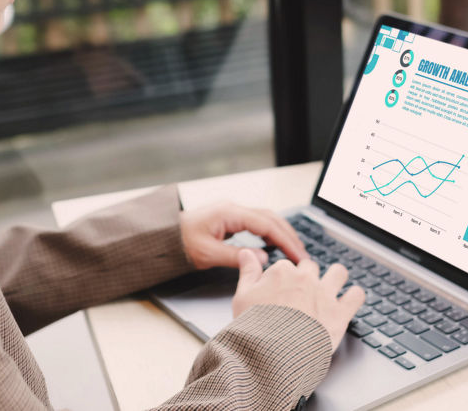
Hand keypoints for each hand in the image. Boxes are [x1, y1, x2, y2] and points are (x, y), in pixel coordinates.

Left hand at [179, 202, 308, 269]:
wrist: (164, 235)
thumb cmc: (181, 242)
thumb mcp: (208, 254)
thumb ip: (236, 257)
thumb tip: (263, 259)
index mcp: (230, 213)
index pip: (267, 224)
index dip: (286, 240)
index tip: (298, 256)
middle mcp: (234, 208)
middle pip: (270, 218)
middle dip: (289, 236)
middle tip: (303, 255)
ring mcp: (232, 212)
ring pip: (265, 218)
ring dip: (281, 233)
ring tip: (294, 251)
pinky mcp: (230, 218)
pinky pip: (257, 222)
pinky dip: (270, 232)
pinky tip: (275, 244)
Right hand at [232, 249, 364, 350]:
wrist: (272, 356)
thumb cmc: (255, 328)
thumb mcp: (242, 296)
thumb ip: (248, 271)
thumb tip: (247, 252)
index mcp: (282, 272)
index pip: (286, 266)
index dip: (283, 279)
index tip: (281, 290)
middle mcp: (305, 279)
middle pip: (311, 268)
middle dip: (308, 277)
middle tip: (303, 293)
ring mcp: (324, 294)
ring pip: (338, 273)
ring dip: (336, 278)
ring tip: (333, 286)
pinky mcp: (339, 313)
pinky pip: (356, 296)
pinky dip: (355, 296)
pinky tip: (351, 299)